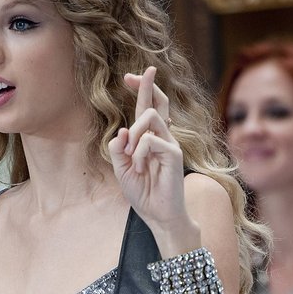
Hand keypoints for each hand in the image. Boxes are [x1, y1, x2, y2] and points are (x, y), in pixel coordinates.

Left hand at [108, 67, 193, 242]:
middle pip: (158, 102)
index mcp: (150, 140)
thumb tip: (121, 131)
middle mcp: (162, 137)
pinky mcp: (174, 154)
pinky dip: (139, 154)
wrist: (158, 216)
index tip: (128, 77)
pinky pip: (150, 140)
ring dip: (134, 133)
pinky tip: (141, 169)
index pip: (148, 107)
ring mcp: (170, 144)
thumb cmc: (143, 193)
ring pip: (149, 117)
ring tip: (130, 157)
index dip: (141, 89)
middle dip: (144, 86)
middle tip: (129, 77)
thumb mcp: (122, 169)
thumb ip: (118, 149)